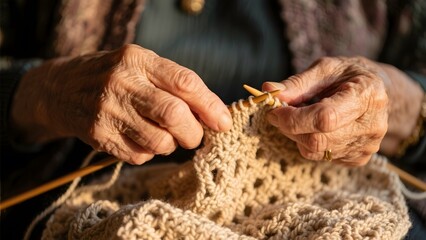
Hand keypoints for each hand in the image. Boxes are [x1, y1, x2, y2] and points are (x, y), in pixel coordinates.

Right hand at [11, 44, 231, 163]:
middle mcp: (121, 83)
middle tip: (194, 136)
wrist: (60, 89)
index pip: (185, 83)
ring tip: (162, 134)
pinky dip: (149, 153)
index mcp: (138, 60)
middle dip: (193, 133)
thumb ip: (176, 84)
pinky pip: (139, 156)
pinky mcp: (98, 135)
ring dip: (171, 145)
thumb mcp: (142, 66)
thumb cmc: (114, 76)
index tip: (224, 122)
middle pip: (174, 116)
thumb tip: (216, 114)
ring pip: (159, 142)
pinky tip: (139, 138)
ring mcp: (107, 111)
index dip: (210, 106)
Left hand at [263, 57, 389, 165]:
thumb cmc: (350, 76)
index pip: (324, 118)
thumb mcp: (326, 69)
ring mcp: (367, 146)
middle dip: (290, 128)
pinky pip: (322, 158)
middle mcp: (372, 125)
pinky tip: (315, 128)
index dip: (294, 118)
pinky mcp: (359, 158)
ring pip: (316, 152)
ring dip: (297, 136)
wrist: (380, 92)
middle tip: (279, 114)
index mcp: (367, 96)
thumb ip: (297, 82)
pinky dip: (309, 144)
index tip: (275, 111)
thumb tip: (269, 90)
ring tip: (300, 118)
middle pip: (318, 140)